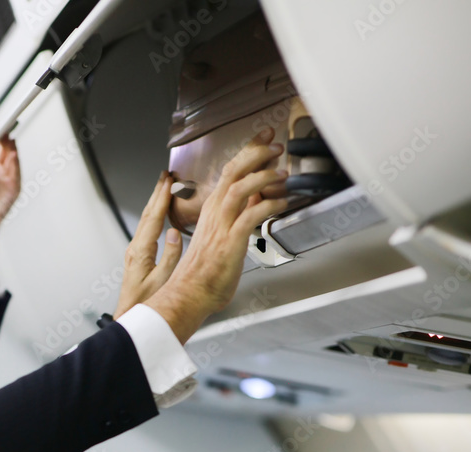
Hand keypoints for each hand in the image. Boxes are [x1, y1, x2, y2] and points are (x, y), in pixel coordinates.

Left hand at [0, 128, 20, 285]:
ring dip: (12, 147)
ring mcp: (7, 179)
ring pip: (12, 159)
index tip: (1, 125)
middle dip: (7, 138)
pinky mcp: (14, 188)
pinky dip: (16, 161)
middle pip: (5, 150)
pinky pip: (17, 171)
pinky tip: (14, 152)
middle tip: (8, 125)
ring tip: (10, 135)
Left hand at [113, 171, 182, 317]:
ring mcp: (136, 251)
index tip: (168, 181)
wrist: (131, 313)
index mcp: (142, 251)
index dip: (161, 198)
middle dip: (157, 193)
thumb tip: (175, 234)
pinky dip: (155, 214)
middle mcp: (136, 248)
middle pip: (148, 214)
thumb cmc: (147, 302)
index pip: (154, 218)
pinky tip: (159, 212)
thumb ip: (171, 256)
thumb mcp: (163, 279)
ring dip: (155, 201)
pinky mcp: (138, 255)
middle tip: (165, 176)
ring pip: (146, 219)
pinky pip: (147, 228)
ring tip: (163, 187)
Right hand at [146, 128, 289, 342]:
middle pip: (233, 171)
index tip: (264, 139)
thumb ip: (238, 217)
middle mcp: (214, 213)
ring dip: (263, 176)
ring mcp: (221, 226)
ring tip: (281, 171)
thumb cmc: (203, 273)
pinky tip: (282, 203)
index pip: (229, 172)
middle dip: (256, 153)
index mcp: (211, 210)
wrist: (189, 294)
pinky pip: (251, 215)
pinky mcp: (230, 241)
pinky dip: (269, 205)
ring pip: (240, 188)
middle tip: (275, 144)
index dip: (247, 152)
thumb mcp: (221, 237)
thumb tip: (256, 201)